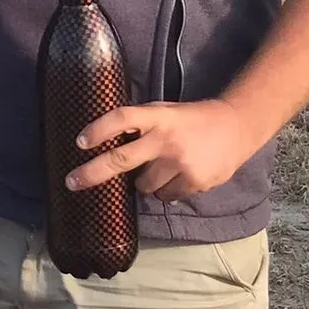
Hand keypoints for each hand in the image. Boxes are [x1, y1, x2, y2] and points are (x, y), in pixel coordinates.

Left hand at [68, 99, 255, 203]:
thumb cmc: (191, 120)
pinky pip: (165, 196)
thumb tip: (105, 144)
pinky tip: (181, 175)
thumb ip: (141, 124)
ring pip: (143, 186)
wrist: (237, 127)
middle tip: (71, 182)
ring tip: (165, 167)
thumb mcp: (165, 112)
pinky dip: (167, 190)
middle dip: (91, 173)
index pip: (121, 119)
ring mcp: (180, 162)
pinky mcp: (193, 181)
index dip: (98, 130)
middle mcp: (166, 138)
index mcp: (158, 116)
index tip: (80, 143)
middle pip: (120, 159)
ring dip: (146, 182)